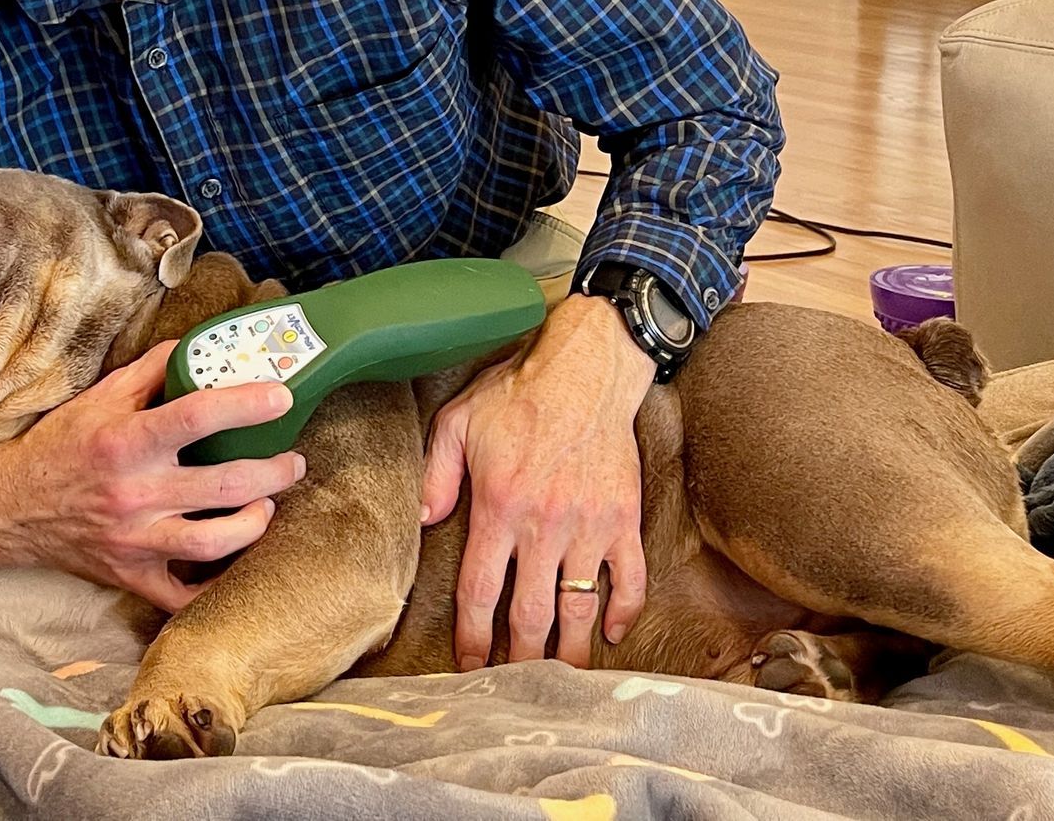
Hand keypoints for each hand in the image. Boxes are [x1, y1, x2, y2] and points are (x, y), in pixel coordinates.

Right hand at [0, 341, 304, 611]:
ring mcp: (135, 539)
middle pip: (224, 484)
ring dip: (255, 524)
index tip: (282, 396)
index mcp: (127, 441)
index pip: (197, 416)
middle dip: (273, 472)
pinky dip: (214, 587)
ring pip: (215, 542)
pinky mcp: (131, 575)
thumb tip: (202, 345)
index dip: (246, 405)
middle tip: (292, 462)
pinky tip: (235, 564)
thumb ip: (153, 370)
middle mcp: (135, 492)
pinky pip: (182, 596)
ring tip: (268, 506)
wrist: (8, 507)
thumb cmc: (60, 445)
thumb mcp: (100, 396)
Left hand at [420, 294, 654, 669]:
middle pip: (532, 613)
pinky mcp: (623, 517)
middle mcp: (545, 525)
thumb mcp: (457, 422)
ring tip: (560, 679)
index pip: (482, 590)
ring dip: (570, 649)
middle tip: (514, 686)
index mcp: (500, 507)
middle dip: (520, 657)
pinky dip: (623, 610)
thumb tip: (423, 519)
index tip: (470, 665)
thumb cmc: (518, 392)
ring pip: (580, 606)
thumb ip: (436, 474)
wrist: (586, 368)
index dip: (473, 636)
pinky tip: (611, 632)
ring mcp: (590, 525)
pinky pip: (630, 577)